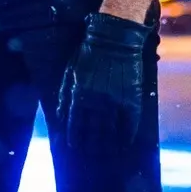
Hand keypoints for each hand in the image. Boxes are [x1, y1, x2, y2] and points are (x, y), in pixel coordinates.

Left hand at [57, 12, 151, 150]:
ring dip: (108, 144)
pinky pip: (130, 124)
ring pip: (110, 131)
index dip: (74, 138)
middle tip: (91, 152)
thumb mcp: (70, 72)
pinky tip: (126, 142)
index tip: (74, 145)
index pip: (74, 125)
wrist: (115, 39)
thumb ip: (64, 95)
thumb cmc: (89, 54)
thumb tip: (59, 116)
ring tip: (108, 151)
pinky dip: (128, 135)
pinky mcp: (131, 100)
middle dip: (91, 144)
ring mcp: (115, 103)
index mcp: (78, 96)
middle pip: (92, 132)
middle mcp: (96, 103)